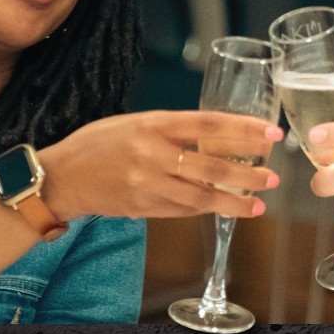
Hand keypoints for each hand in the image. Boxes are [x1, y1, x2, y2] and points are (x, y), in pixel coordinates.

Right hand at [42, 110, 283, 220]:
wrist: (61, 177)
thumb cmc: (97, 144)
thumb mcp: (134, 123)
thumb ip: (170, 130)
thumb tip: (213, 137)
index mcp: (152, 125)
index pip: (208, 124)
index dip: (244, 129)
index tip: (271, 134)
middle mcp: (151, 154)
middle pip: (211, 166)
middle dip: (247, 174)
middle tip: (272, 177)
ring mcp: (147, 184)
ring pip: (201, 196)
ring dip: (233, 201)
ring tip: (258, 204)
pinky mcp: (143, 207)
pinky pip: (183, 210)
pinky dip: (206, 208)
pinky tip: (224, 207)